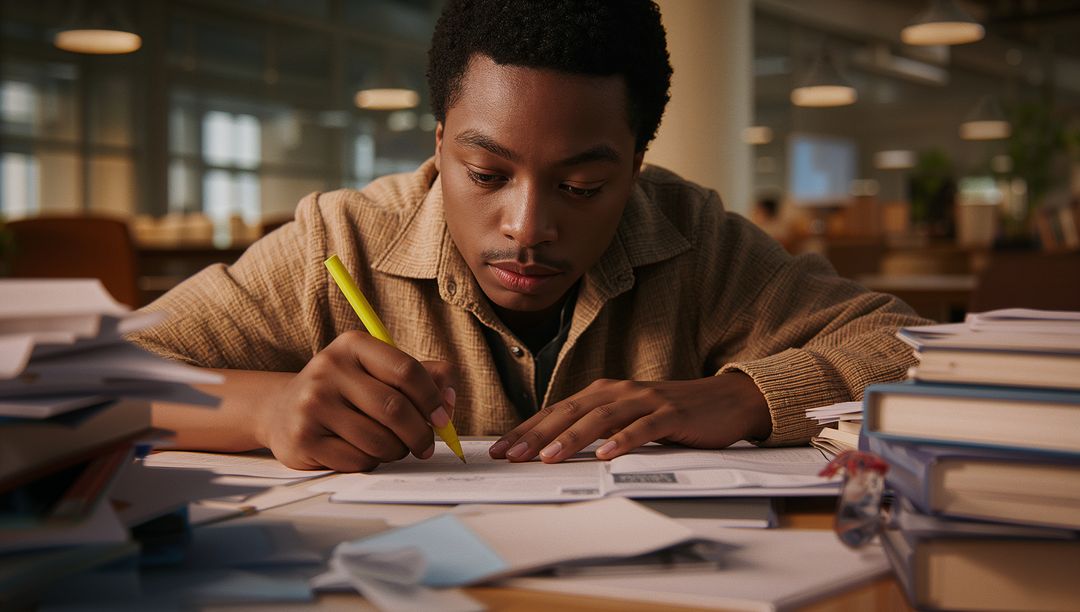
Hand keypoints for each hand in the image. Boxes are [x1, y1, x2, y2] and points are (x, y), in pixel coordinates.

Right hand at [254, 330, 456, 471]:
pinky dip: (372, 462)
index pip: (406, 371)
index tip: (443, 418)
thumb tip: (449, 398)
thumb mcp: (377, 371)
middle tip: (426, 445)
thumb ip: (421, 377)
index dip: (432, 399)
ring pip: (379, 440)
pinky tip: (365, 452)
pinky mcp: (304, 439)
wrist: (282, 410)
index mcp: (353, 346)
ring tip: (393, 447)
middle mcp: (329, 369)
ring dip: (396, 451)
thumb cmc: (345, 391)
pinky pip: (358, 460)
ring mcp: (312, 404)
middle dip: (420, 433)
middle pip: (395, 409)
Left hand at [488, 373, 770, 462]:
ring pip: (601, 418)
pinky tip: (605, 454)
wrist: (725, 400)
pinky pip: (642, 427)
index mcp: (604, 392)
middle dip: (537, 434)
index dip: (526, 429)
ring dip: (572, 438)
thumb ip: (597, 428)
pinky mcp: (671, 414)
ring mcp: (645, 400)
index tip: (501, 448)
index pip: (556, 411)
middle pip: (570, 412)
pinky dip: (622, 440)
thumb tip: (556, 448)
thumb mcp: (628, 418)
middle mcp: (620, 391)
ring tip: (548, 457)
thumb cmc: (673, 413)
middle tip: (512, 454)